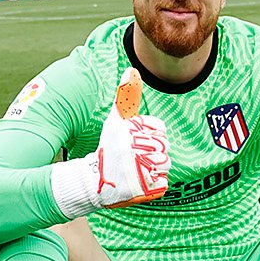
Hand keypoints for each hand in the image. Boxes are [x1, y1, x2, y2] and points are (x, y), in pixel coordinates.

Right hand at [52, 68, 169, 217]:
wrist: (94, 181)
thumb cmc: (107, 148)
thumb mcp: (115, 120)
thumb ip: (125, 96)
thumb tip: (131, 70)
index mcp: (132, 132)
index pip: (160, 130)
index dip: (151, 137)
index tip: (138, 143)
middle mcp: (135, 150)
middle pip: (164, 148)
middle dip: (153, 153)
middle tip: (137, 159)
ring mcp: (141, 170)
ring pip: (165, 165)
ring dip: (154, 168)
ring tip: (138, 169)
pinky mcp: (145, 189)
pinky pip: (163, 183)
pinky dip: (154, 184)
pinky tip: (140, 181)